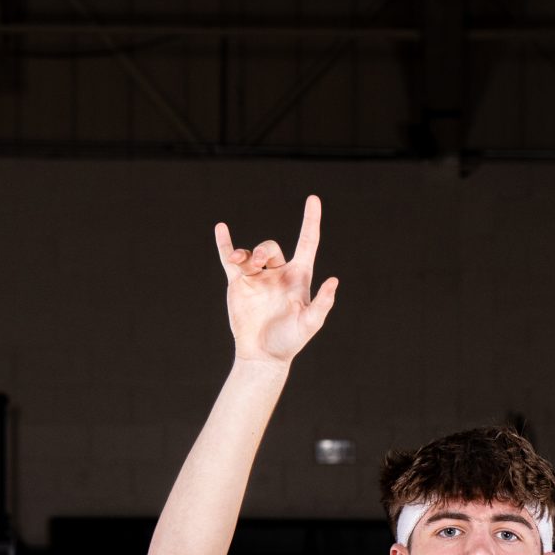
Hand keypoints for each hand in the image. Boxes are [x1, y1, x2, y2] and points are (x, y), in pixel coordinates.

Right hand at [214, 194, 338, 364]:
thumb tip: (334, 281)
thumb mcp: (310, 324)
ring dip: (244, 254)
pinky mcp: (239, 284)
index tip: (313, 199)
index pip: (307, 242)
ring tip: (238, 260)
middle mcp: (278, 273)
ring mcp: (258, 277)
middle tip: (258, 262)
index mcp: (298, 277)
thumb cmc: (290, 341)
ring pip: (250, 254)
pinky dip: (225, 244)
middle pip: (271, 248)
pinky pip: (230, 259)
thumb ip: (322, 303)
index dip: (311, 221)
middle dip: (263, 250)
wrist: (262, 355)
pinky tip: (221, 229)